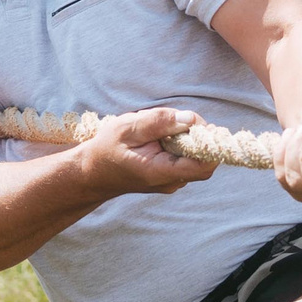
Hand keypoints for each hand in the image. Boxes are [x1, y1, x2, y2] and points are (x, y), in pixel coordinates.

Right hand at [75, 106, 215, 197]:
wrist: (92, 173)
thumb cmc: (107, 149)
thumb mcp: (127, 128)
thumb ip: (159, 122)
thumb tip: (190, 119)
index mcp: (160, 172)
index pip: (203, 166)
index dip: (210, 144)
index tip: (199, 125)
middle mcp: (170, 182)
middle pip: (202, 158)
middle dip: (195, 135)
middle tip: (172, 121)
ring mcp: (171, 182)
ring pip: (193, 155)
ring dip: (184, 138)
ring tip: (157, 131)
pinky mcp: (170, 177)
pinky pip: (185, 157)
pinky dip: (177, 143)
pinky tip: (157, 139)